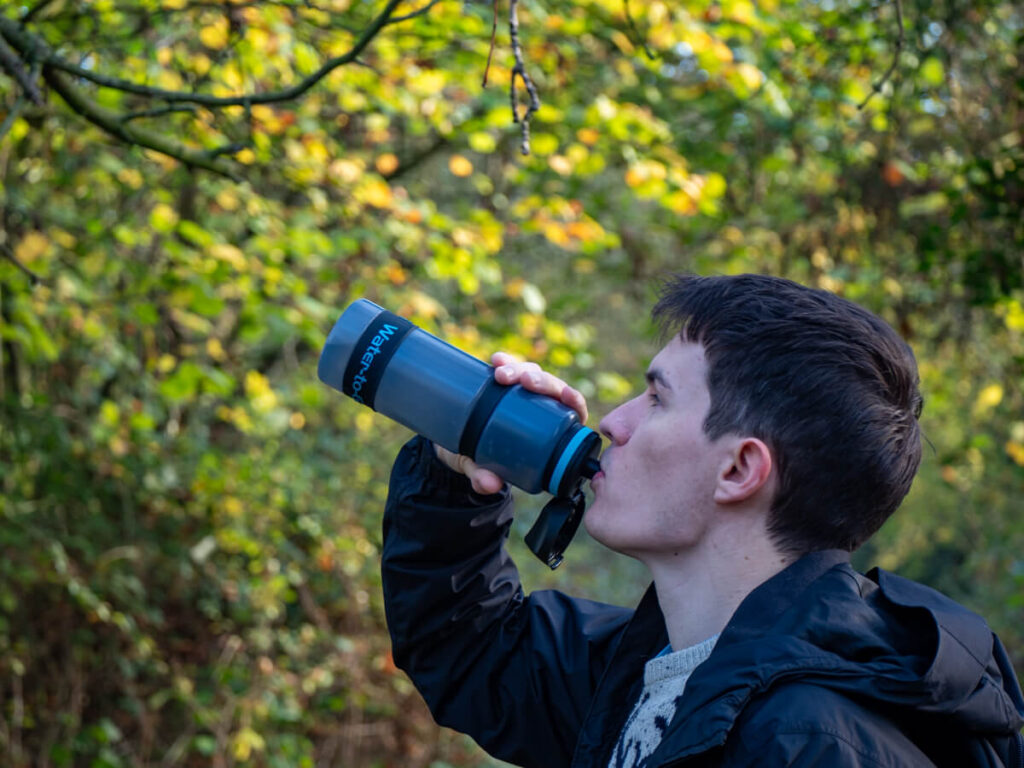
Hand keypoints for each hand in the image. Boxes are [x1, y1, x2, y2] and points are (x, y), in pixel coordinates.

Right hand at [434, 352, 588, 494]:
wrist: (453, 447)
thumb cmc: (479, 461)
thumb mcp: (480, 469)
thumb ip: (483, 477)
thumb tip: (489, 485)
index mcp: (550, 429)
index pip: (572, 410)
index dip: (574, 399)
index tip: (566, 395)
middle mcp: (540, 407)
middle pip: (550, 387)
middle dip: (539, 380)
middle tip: (520, 382)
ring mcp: (522, 393)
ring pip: (531, 373)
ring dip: (519, 369)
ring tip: (500, 373)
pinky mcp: (504, 384)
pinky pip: (510, 368)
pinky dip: (506, 362)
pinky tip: (496, 360)